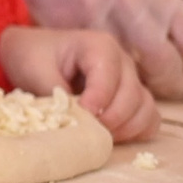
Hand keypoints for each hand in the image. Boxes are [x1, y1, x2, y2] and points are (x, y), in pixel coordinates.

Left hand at [0, 26, 159, 142]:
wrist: (33, 54)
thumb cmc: (33, 57)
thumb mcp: (34, 69)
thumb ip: (53, 91)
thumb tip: (71, 118)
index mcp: (99, 46)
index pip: (108, 77)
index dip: (97, 101)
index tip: (80, 114)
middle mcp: (123, 61)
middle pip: (132, 95)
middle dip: (110, 118)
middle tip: (87, 131)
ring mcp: (131, 80)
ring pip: (146, 109)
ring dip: (126, 128)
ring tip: (98, 135)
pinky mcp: (133, 98)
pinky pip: (149, 118)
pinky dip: (136, 131)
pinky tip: (113, 136)